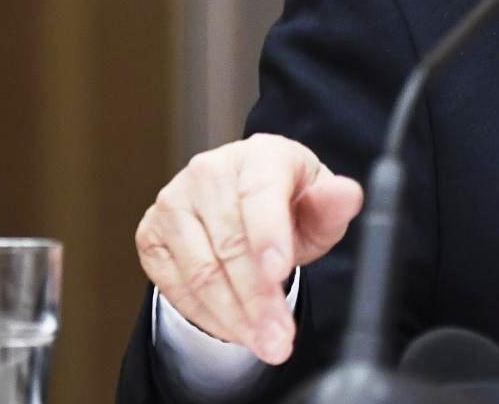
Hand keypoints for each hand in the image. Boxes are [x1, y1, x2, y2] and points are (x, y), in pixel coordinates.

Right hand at [135, 133, 363, 363]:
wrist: (245, 203)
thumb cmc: (287, 203)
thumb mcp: (320, 204)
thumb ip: (333, 205)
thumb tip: (347, 194)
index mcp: (259, 155)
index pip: (259, 193)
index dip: (268, 235)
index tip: (280, 273)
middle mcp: (208, 171)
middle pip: (230, 243)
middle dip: (258, 299)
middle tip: (281, 339)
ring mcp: (173, 201)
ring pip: (201, 270)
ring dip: (234, 316)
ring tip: (265, 343)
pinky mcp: (151, 233)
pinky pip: (175, 285)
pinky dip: (207, 316)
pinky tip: (235, 330)